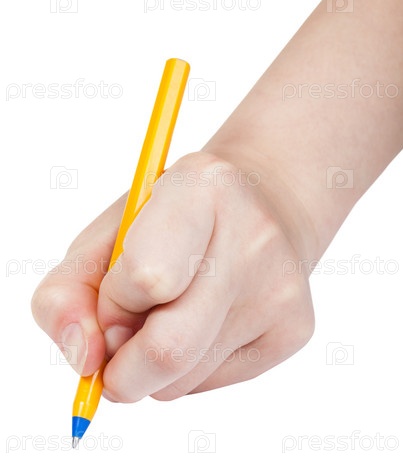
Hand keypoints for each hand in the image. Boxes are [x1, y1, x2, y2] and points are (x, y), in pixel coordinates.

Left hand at [31, 151, 313, 401]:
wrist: (259, 205)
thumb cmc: (171, 221)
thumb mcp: (108, 234)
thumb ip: (67, 292)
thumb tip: (83, 360)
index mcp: (201, 187)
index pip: (146, 277)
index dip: (112, 301)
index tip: (112, 294)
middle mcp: (254, 235)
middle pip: (168, 349)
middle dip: (120, 368)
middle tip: (118, 342)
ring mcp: (281, 286)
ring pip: (183, 381)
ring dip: (150, 367)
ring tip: (168, 316)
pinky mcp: (296, 327)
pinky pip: (210, 385)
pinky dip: (184, 370)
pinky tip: (203, 321)